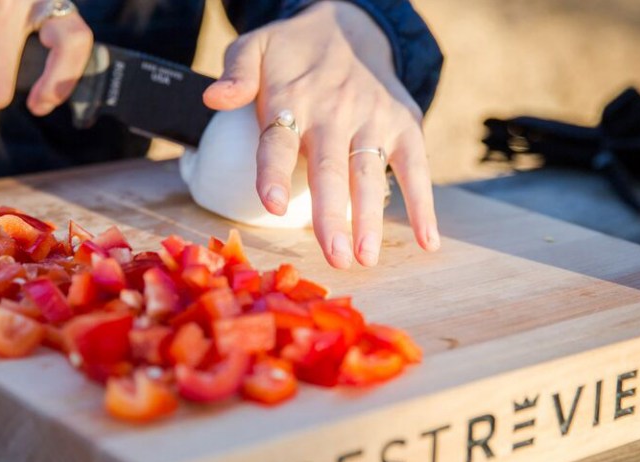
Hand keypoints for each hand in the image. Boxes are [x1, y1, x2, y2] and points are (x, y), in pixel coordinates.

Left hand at [202, 0, 439, 267]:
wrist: (352, 26)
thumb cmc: (294, 52)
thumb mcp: (256, 46)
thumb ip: (236, 72)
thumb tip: (213, 98)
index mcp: (293, 99)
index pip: (278, 140)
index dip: (273, 172)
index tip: (270, 205)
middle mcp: (334, 112)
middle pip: (330, 169)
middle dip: (333, 215)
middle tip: (335, 257)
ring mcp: (373, 120)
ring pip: (369, 174)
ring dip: (370, 218)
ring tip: (366, 257)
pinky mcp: (404, 125)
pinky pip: (415, 167)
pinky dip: (423, 205)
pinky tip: (426, 242)